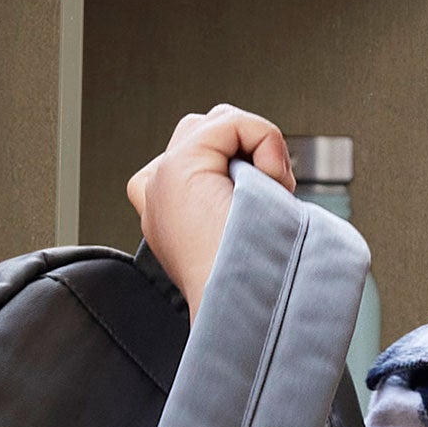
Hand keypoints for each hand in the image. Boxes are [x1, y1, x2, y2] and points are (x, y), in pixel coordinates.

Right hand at [129, 105, 295, 301]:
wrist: (243, 304)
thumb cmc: (255, 283)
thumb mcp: (248, 229)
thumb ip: (240, 195)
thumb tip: (265, 171)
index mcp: (166, 212)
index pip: (199, 155)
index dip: (242, 164)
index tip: (262, 209)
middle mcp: (156, 193)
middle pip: (207, 130)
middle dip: (248, 150)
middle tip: (271, 194)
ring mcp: (162, 178)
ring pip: (219, 122)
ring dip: (257, 146)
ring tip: (270, 190)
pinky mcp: (179, 166)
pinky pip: (233, 122)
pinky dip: (265, 141)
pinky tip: (270, 180)